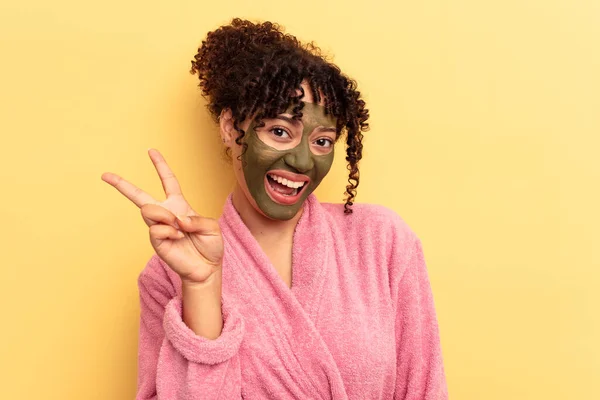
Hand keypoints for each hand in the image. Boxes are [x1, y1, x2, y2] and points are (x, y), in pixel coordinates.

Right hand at [101, 149, 222, 283]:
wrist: (207, 268)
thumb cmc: (210, 246)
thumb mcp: (212, 227)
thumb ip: (196, 219)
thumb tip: (176, 219)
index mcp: (179, 205)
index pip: (168, 181)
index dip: (161, 166)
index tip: (151, 151)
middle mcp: (166, 214)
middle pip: (140, 196)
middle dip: (121, 185)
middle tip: (105, 175)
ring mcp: (159, 228)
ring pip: (148, 210)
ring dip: (164, 215)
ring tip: (178, 227)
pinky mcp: (156, 242)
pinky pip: (156, 229)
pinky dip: (169, 231)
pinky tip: (177, 238)